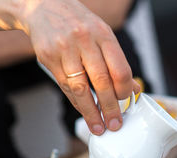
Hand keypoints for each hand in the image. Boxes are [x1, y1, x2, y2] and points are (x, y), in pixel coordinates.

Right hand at [17, 0, 139, 134]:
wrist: (43, 6)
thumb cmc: (79, 23)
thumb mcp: (103, 35)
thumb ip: (117, 62)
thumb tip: (133, 88)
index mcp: (103, 34)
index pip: (120, 69)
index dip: (125, 91)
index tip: (126, 103)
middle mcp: (85, 41)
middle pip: (102, 82)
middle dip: (110, 108)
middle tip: (115, 124)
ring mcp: (65, 49)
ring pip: (81, 88)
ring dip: (91, 112)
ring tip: (98, 127)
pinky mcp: (49, 58)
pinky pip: (65, 87)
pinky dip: (76, 103)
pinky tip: (84, 112)